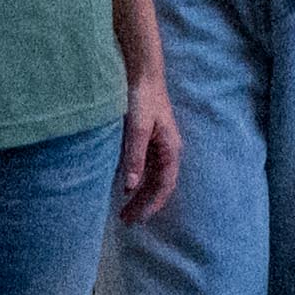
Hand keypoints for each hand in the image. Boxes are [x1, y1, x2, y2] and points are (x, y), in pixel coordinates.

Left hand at [117, 64, 183, 221]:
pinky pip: (147, 168)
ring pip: (153, 178)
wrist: (143, 74)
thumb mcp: (137, 129)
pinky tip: (125, 187)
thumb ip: (134, 158)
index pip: (165, 185)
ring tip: (124, 210)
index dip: (151, 205)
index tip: (136, 220)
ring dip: (141, 195)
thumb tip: (129, 188)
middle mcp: (168, 150)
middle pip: (160, 185)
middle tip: (125, 221)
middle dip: (145, 204)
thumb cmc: (143, 99)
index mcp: (170, 149)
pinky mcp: (150, 140)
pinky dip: (138, 182)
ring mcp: (159, 145)